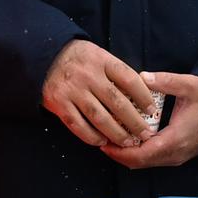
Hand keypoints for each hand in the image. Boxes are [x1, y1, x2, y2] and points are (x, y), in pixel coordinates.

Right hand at [41, 40, 160, 153]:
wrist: (45, 55)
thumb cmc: (79, 59)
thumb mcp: (99, 56)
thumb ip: (115, 73)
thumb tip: (140, 95)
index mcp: (102, 61)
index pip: (129, 79)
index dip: (143, 97)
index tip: (152, 110)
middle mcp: (88, 75)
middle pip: (117, 102)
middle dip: (134, 122)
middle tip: (145, 134)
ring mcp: (72, 90)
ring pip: (99, 117)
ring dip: (115, 133)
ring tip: (127, 142)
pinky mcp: (58, 103)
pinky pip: (77, 125)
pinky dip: (91, 136)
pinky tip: (102, 142)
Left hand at [106, 74, 197, 168]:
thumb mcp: (190, 85)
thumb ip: (166, 81)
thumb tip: (142, 77)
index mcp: (176, 138)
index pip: (141, 154)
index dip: (119, 151)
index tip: (103, 141)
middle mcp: (175, 153)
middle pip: (139, 162)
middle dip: (118, 153)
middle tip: (99, 139)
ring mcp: (176, 157)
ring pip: (145, 163)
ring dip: (126, 154)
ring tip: (109, 139)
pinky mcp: (177, 155)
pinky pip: (152, 160)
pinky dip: (137, 153)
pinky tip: (127, 139)